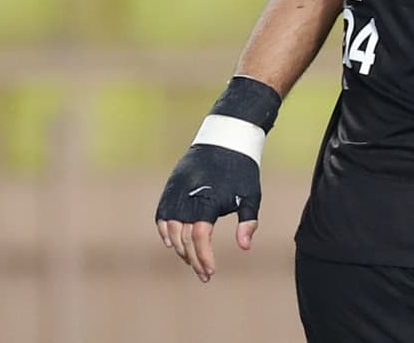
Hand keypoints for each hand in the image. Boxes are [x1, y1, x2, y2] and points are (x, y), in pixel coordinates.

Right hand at [154, 144, 262, 282]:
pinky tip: (173, 243)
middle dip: (193, 259)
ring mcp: (175, 194)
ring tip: (192, 260)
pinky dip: (165, 232)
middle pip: (184, 239)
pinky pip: (162, 216)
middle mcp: (187, 200)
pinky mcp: (170, 188)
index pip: (200, 239)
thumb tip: (245, 247)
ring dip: (180, 249)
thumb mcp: (251, 195)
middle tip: (204, 273)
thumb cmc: (242, 170)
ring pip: (170, 230)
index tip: (211, 271)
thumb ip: (248, 222)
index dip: (204, 257)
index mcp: (207, 203)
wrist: (224, 139)